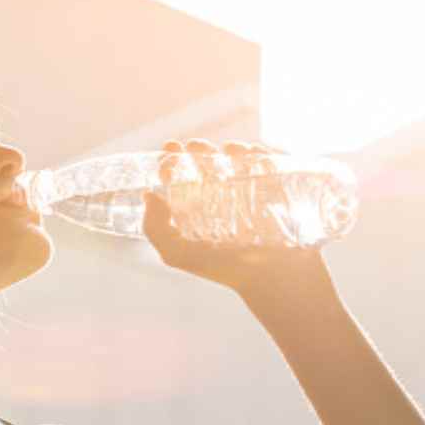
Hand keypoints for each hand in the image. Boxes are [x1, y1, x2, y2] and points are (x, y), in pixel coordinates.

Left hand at [142, 138, 335, 302]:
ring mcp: (251, 193)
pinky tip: (253, 155)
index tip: (168, 153)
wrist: (275, 278)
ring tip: (228, 150)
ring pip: (239, 159)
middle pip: (209, 163)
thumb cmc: (227, 270)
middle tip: (196, 147)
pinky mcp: (277, 190)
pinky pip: (268, 163)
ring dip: (231, 148)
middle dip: (200, 149)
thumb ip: (156, 231)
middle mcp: (222, 199)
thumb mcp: (180, 255)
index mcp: (198, 211)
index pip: (182, 178)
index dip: (172, 162)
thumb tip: (148, 195)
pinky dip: (261, 153)